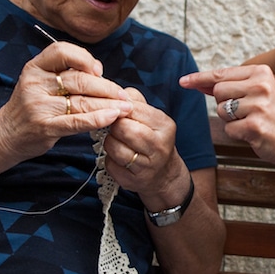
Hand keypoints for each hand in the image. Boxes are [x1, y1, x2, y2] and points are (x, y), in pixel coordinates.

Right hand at [0, 41, 132, 161]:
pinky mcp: (45, 126)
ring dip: (109, 104)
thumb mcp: (40, 81)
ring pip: (82, 101)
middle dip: (106, 87)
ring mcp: (39, 105)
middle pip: (79, 79)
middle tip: (123, 94)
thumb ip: (65, 73)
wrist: (6, 134)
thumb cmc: (31, 106)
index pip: (62, 51)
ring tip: (125, 107)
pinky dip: (98, 119)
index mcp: (34, 67)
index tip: (99, 70)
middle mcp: (35, 83)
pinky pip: (77, 121)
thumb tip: (99, 71)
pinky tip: (112, 117)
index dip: (85, 58)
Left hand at [100, 87, 187, 208]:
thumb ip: (135, 101)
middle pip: (124, 129)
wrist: (164, 174)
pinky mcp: (132, 181)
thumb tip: (115, 92)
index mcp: (165, 126)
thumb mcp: (152, 118)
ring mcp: (146, 167)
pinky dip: (109, 159)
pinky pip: (110, 164)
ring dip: (110, 142)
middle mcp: (159, 147)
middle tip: (115, 127)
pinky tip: (119, 157)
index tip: (115, 109)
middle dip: (114, 126)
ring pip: (114, 147)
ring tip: (117, 141)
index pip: (134, 109)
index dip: (119, 108)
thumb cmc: (153, 140)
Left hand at [180, 65, 274, 166]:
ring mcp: (258, 105)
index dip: (200, 78)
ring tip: (252, 122)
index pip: (222, 74)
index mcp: (261, 73)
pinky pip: (229, 129)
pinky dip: (237, 134)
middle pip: (218, 92)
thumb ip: (231, 87)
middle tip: (246, 113)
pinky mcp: (255, 125)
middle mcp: (261, 86)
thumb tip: (199, 82)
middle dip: (225, 105)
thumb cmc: (274, 118)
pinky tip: (254, 134)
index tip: (183, 81)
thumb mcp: (257, 94)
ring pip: (221, 111)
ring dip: (232, 121)